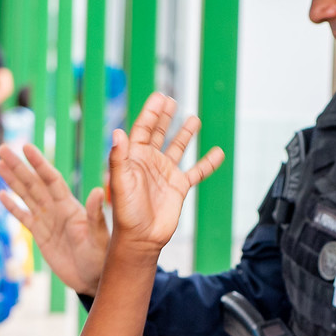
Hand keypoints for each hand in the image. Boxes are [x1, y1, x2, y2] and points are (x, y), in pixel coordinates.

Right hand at [0, 143, 110, 296]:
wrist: (94, 279)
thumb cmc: (101, 257)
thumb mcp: (99, 236)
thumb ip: (95, 215)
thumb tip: (98, 191)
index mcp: (70, 206)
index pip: (51, 180)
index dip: (39, 164)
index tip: (26, 147)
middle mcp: (57, 210)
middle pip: (34, 183)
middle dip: (18, 166)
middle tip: (2, 148)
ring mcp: (48, 222)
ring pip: (26, 196)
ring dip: (13, 180)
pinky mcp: (41, 236)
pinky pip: (24, 218)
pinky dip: (13, 207)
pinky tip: (1, 195)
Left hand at [104, 95, 224, 252]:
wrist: (141, 239)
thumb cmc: (126, 212)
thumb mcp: (120, 182)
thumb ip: (119, 157)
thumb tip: (117, 132)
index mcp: (134, 158)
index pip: (143, 129)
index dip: (151, 112)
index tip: (160, 97)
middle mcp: (150, 162)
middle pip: (158, 133)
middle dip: (164, 117)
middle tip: (170, 100)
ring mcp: (165, 174)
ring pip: (177, 148)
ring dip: (185, 134)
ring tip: (193, 119)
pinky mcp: (179, 187)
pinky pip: (196, 172)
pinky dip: (208, 163)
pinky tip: (218, 153)